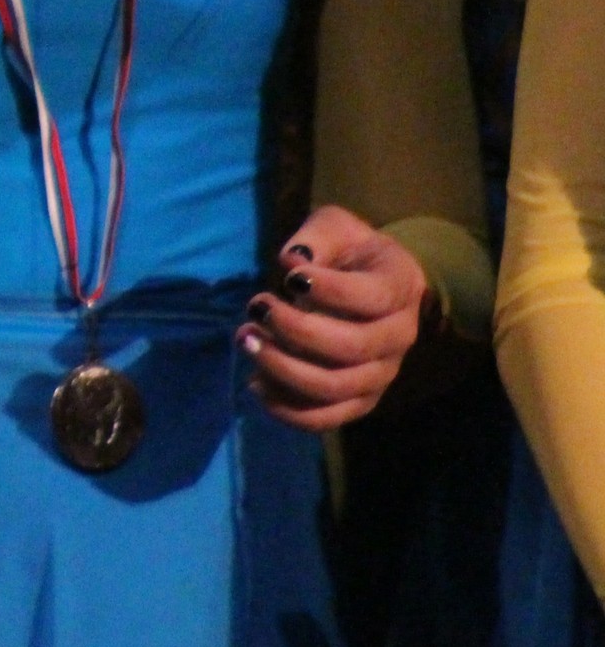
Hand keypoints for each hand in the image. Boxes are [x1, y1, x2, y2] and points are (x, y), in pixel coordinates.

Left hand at [241, 203, 428, 431]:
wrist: (374, 284)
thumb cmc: (351, 252)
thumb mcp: (337, 228)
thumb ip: (317, 236)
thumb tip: (294, 259)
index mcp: (399, 288)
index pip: (370, 298)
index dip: (328, 290)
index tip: (288, 276)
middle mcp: (399, 336)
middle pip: (350, 348)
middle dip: (293, 330)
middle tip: (255, 307)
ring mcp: (382, 373)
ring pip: (335, 386)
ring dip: (282, 369)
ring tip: (246, 340)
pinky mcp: (360, 399)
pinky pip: (328, 418)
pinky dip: (288, 409)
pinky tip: (256, 384)